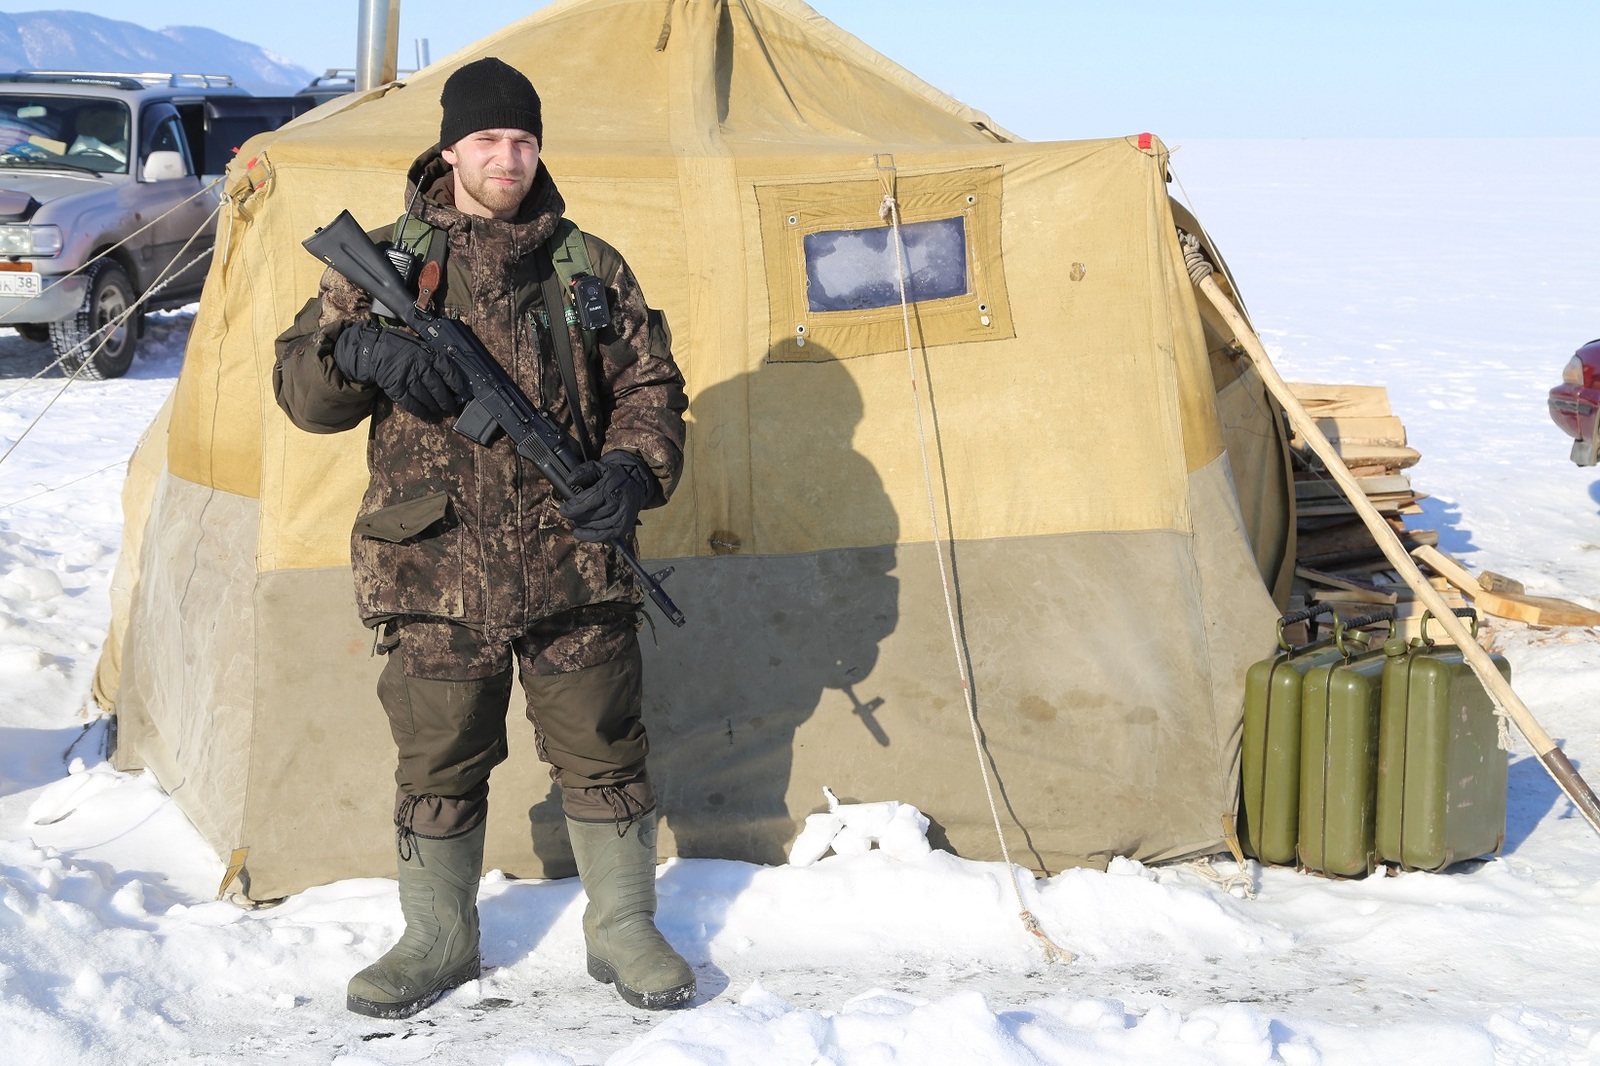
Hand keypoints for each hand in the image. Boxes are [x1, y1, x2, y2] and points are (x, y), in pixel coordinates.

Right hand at [334, 324, 468, 419]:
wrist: (374, 351)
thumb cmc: (400, 348)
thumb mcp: (420, 346)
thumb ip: (433, 359)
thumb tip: (448, 377)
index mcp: (429, 355)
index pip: (449, 371)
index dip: (457, 384)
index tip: (462, 393)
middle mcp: (421, 367)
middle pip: (438, 389)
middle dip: (446, 401)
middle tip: (450, 408)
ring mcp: (408, 379)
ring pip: (426, 398)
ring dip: (435, 408)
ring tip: (440, 413)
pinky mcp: (397, 389)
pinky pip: (412, 404)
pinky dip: (421, 412)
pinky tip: (428, 416)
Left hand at [559, 451, 654, 542]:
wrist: (636, 483)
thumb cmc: (613, 475)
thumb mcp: (598, 467)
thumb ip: (582, 472)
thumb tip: (569, 482)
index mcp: (611, 486)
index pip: (589, 500)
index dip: (574, 507)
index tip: (563, 510)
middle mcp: (619, 501)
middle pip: (594, 514)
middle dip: (577, 517)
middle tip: (568, 515)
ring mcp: (623, 515)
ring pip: (600, 526)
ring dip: (583, 526)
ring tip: (574, 522)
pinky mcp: (625, 526)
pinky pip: (607, 535)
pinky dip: (591, 537)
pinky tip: (579, 533)